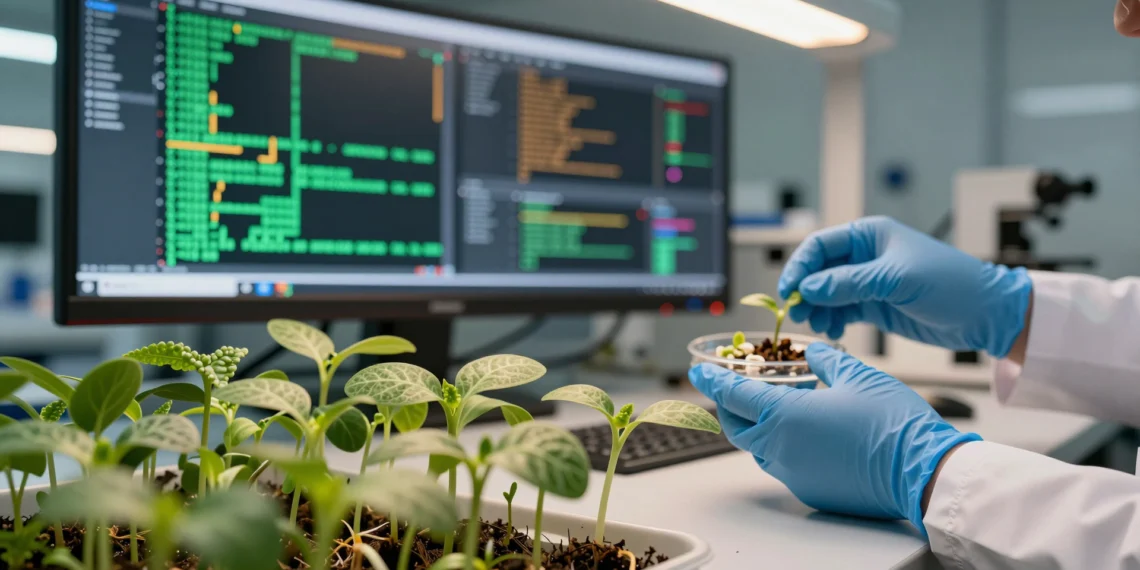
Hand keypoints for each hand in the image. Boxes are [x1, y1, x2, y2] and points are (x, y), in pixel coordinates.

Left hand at [688, 344, 979, 532]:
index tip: (698, 371)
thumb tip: (813, 353)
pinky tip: (804, 432)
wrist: (923, 472)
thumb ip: (826, 361)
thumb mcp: (858, 375)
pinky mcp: (810, 491)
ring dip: (757, 427)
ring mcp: (794, 475)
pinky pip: (784, 466)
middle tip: (732, 388)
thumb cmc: (893, 423)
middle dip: (728, 406)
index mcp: (785, 417)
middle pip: (736, 426)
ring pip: (759, 448)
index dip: (713, 379)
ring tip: (773, 406)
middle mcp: (781, 450)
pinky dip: (782, 446)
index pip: (733, 395)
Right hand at [778, 216, 1031, 357]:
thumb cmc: (951, 284)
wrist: (985, 314)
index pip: (820, 247)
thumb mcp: (897, 279)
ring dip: (817, 309)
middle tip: (798, 314)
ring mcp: (868, 282)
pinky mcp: (875, 305)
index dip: (800, 267)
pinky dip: (833, 320)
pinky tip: (834, 331)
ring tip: (818, 326)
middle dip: (805, 292)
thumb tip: (808, 289)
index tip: (789, 291)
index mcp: (869, 236)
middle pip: (819, 271)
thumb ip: (850, 283)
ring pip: (827, 294)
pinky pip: (842, 311)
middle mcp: (865, 256)